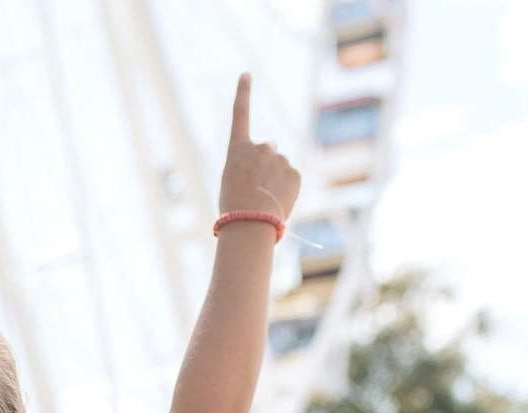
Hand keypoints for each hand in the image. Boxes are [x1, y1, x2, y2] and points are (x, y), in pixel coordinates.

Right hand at [219, 74, 300, 224]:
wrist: (250, 222)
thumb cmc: (234, 207)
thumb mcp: (232, 182)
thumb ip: (249, 166)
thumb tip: (269, 168)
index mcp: (238, 149)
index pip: (240, 114)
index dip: (243, 93)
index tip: (247, 74)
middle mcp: (260, 147)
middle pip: (266, 150)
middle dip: (265, 163)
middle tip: (256, 188)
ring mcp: (279, 158)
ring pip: (279, 167)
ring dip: (275, 179)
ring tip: (265, 199)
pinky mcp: (294, 172)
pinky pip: (291, 179)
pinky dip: (286, 189)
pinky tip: (277, 202)